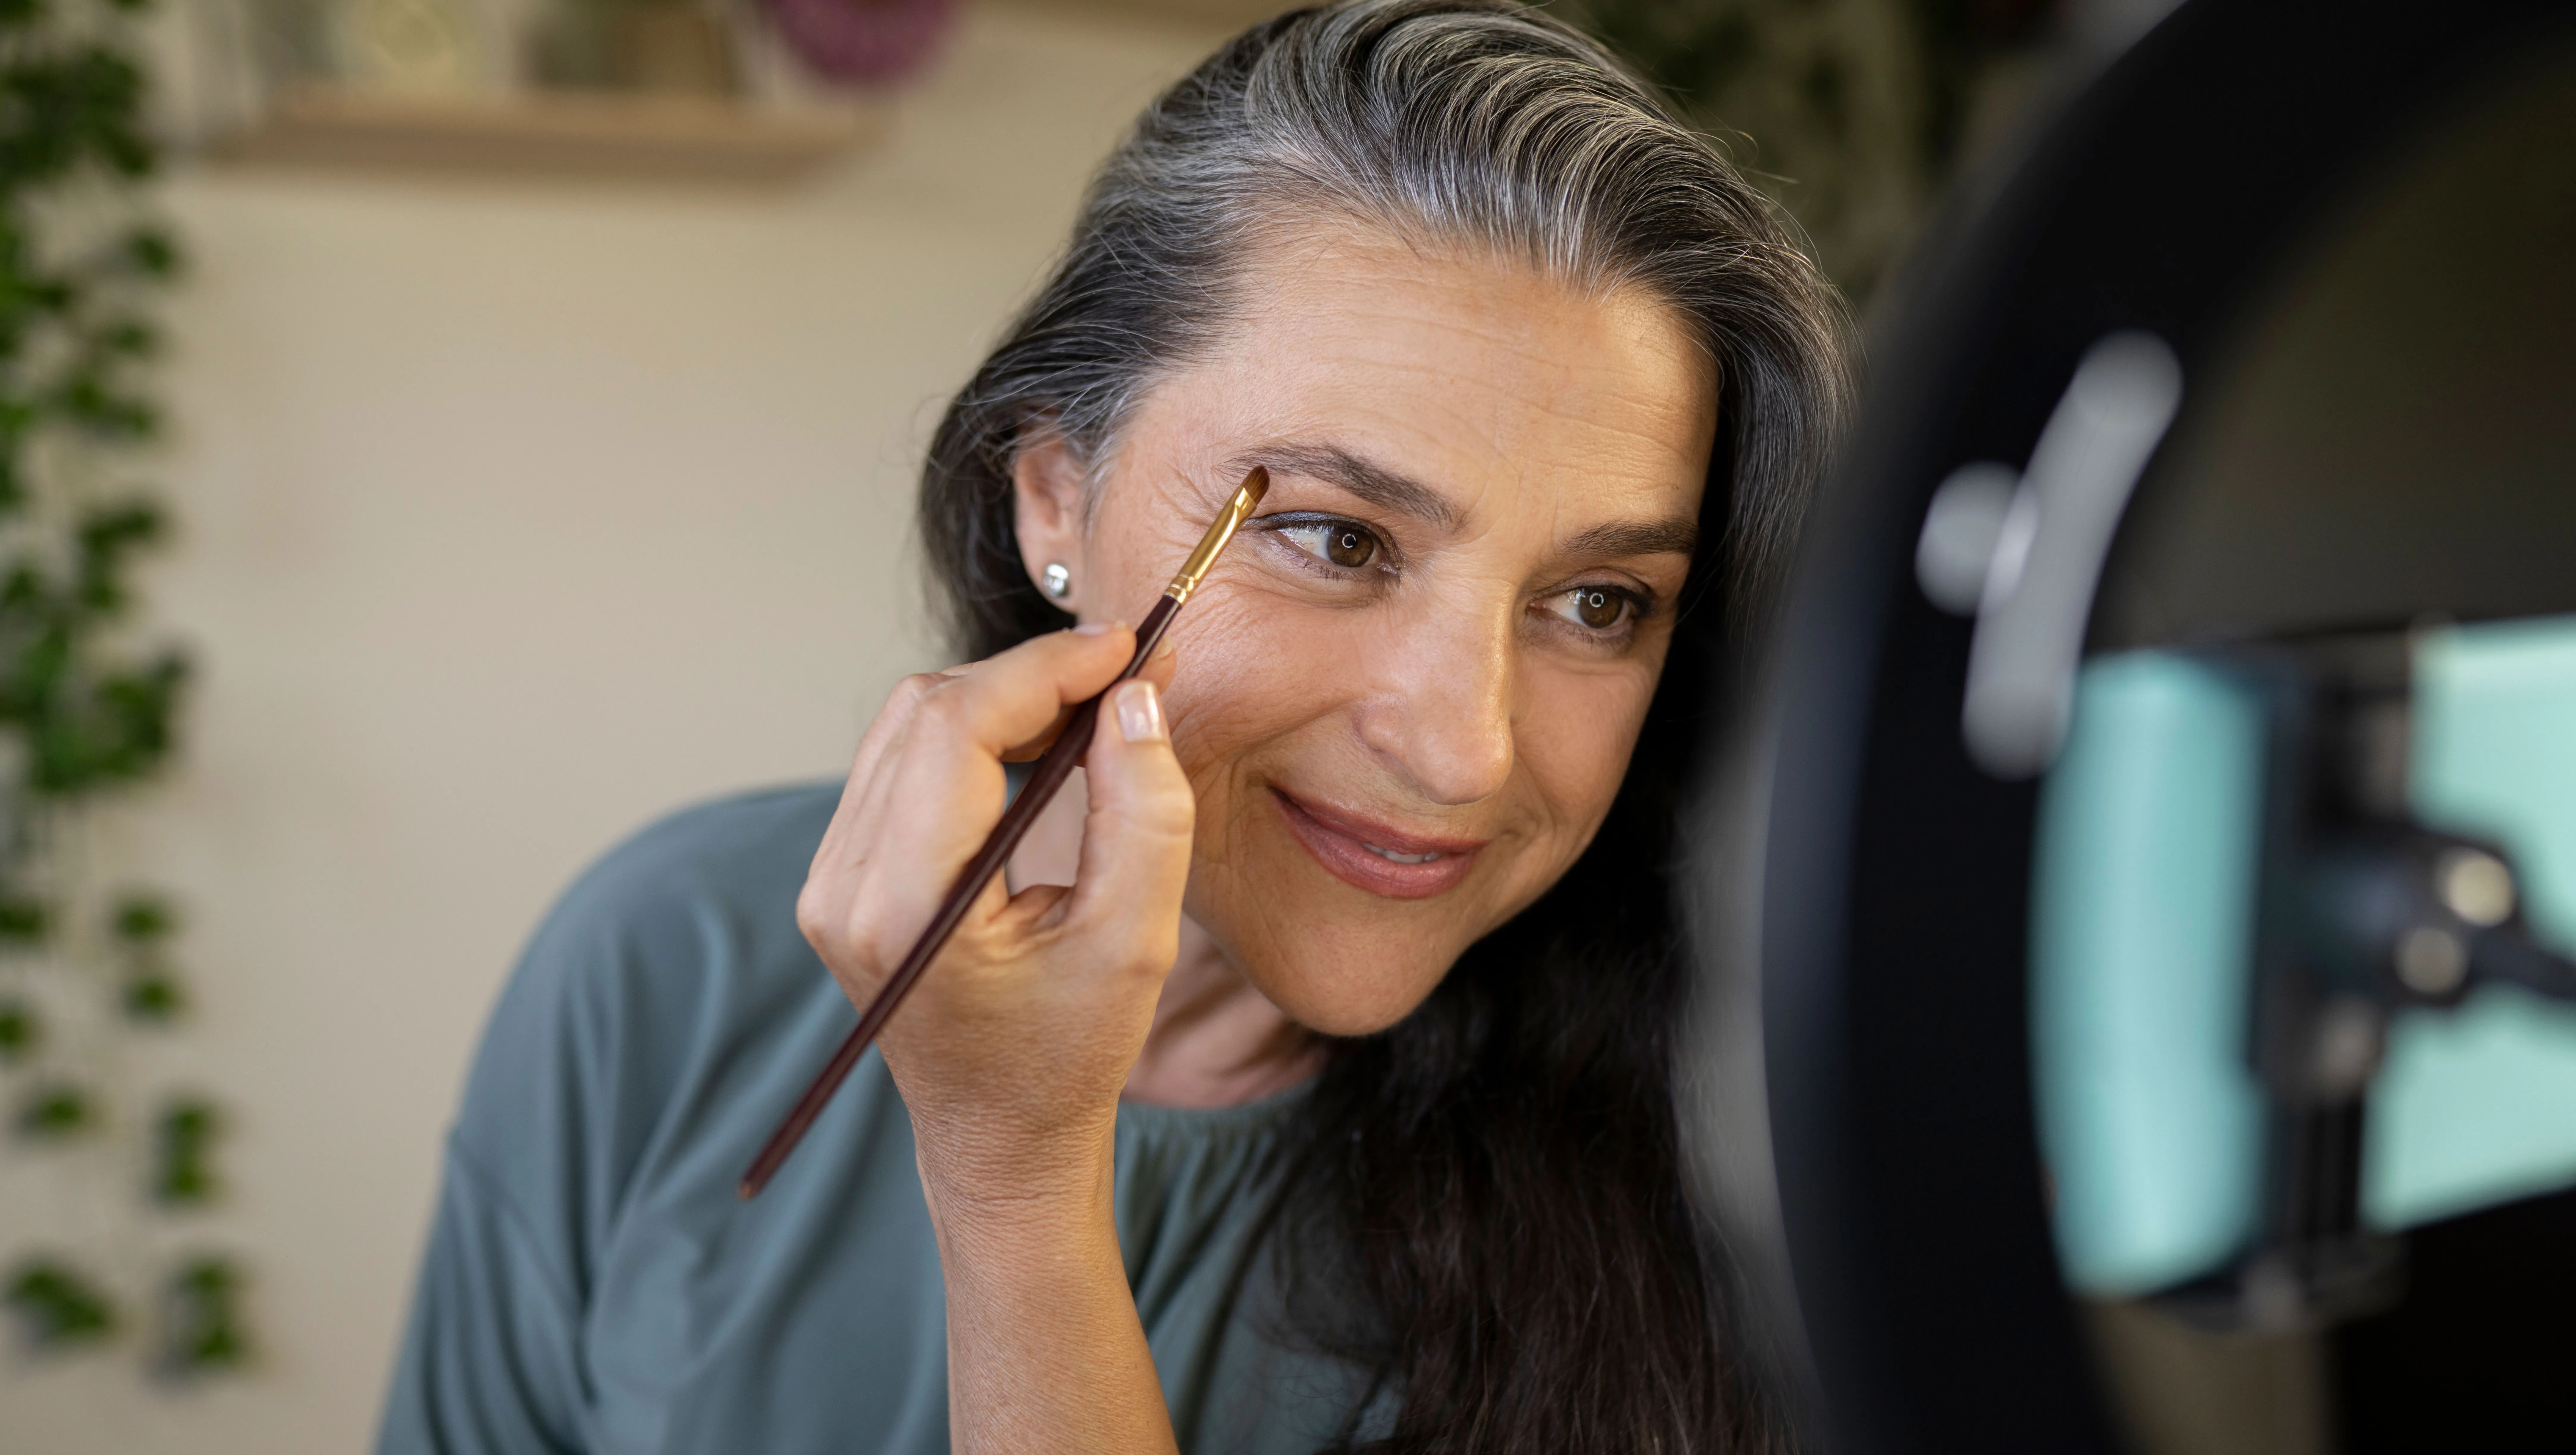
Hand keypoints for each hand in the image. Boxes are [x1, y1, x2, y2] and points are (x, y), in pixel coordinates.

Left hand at [796, 623, 1192, 1208]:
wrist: (999, 1139)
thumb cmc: (1068, 1057)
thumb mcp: (1134, 941)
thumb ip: (1144, 813)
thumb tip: (1134, 699)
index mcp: (902, 905)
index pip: (955, 727)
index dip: (1044, 669)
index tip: (1125, 650)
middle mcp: (842, 887)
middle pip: (923, 711)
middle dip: (1026, 677)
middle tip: (1120, 682)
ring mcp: (828, 882)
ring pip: (905, 726)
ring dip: (998, 702)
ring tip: (1086, 715)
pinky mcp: (840, 879)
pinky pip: (897, 765)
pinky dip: (969, 738)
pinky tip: (1034, 753)